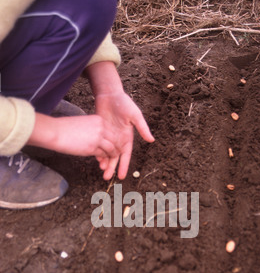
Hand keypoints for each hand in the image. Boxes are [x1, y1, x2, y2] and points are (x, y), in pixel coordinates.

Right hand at [29, 113, 121, 159]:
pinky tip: (102, 162)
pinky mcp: (93, 148)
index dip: (113, 139)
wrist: (55, 132)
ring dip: (112, 155)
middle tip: (116, 154)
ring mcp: (98, 137)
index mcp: (98, 119)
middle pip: (115, 139)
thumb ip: (93, 129)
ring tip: (111, 160)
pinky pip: (103, 155)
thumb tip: (98, 138)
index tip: (114, 145)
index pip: (112, 130)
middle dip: (116, 147)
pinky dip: (104, 159)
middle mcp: (100, 127)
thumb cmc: (65, 128)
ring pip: (111, 148)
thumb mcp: (83, 123)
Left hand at [86, 61, 153, 179]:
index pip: (125, 155)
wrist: (109, 93)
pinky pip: (98, 145)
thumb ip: (142, 127)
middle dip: (112, 168)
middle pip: (115, 158)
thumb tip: (152, 140)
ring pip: (106, 153)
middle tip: (107, 178)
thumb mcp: (134, 115)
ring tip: (101, 172)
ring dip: (104, 162)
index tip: (122, 176)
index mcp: (127, 138)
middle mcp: (118, 139)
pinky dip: (96, 152)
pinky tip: (94, 159)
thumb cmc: (124, 103)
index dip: (124, 166)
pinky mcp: (99, 132)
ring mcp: (108, 137)